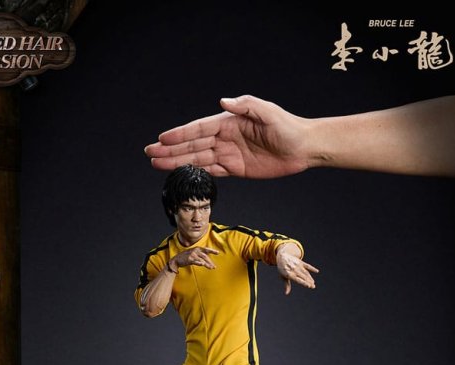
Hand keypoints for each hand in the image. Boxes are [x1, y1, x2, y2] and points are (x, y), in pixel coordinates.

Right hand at [145, 95, 310, 178]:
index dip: (179, 134)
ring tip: (157, 164)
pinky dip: (196, 173)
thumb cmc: (288, 127)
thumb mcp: (268, 112)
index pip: (198, 129)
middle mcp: (225, 137)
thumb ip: (245, 105)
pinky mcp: (236, 169)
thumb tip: (223, 101)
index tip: (161, 138)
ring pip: (198, 159)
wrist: (304, 148)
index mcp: (229, 122)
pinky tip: (181, 174)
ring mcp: (229, 154)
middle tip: (149, 153)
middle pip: (192, 145)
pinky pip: (212, 172)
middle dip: (170, 149)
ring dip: (177, 162)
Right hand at [171, 246, 217, 270]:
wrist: (176, 260)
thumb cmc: (186, 257)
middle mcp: (195, 250)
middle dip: (210, 262)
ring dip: (207, 264)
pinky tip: (202, 264)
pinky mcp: (189, 259)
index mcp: (197, 248)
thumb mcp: (194, 255)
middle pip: (205, 256)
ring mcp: (192, 254)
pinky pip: (195, 261)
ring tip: (211, 268)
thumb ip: (200, 256)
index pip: (206, 249)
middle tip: (214, 267)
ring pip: (202, 259)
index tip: (218, 253)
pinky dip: (199, 262)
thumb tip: (207, 261)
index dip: (212, 251)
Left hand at [275, 248, 317, 294]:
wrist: (282, 256)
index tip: (309, 286)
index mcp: (289, 274)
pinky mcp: (300, 262)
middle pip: (303, 277)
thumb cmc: (282, 268)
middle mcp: (294, 270)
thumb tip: (286, 293)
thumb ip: (286, 285)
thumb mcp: (283, 277)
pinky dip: (312, 268)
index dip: (304, 283)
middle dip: (309, 282)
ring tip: (313, 282)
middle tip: (313, 286)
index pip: (298, 280)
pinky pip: (307, 265)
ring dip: (310, 278)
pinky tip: (317, 271)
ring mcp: (298, 265)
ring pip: (306, 272)